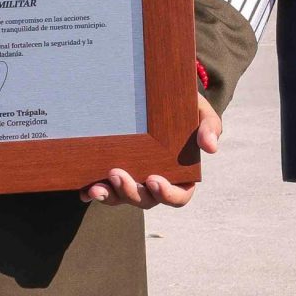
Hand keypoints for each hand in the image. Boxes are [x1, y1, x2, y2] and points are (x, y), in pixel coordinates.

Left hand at [82, 96, 219, 207]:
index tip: (155, 180)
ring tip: (96, 187)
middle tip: (117, 173)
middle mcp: (156, 183)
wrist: (159, 94)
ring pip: (123, 199)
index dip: (167, 195)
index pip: (179, 197)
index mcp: (182, 175)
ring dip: (110, 196)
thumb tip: (211, 148)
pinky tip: (84, 190)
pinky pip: (104, 190)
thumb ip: (210, 127)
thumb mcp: (200, 111)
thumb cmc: (184, 106)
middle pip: (146, 201)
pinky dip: (93, 193)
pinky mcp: (114, 174)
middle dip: (131, 192)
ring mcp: (135, 180)